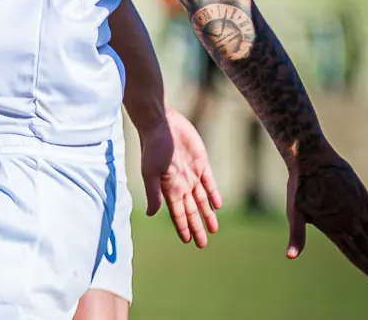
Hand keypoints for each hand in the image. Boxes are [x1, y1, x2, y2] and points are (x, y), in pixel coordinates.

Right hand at [139, 108, 221, 246]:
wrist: (160, 123)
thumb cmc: (153, 147)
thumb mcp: (150, 172)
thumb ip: (153, 193)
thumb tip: (151, 214)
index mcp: (169, 188)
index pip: (178, 213)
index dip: (183, 227)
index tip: (188, 241)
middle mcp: (181, 184)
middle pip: (191, 210)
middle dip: (197, 226)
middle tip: (203, 244)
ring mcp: (191, 174)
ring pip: (202, 199)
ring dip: (207, 214)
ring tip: (213, 229)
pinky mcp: (201, 162)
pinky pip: (209, 182)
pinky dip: (213, 194)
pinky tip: (217, 205)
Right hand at [287, 149, 367, 282]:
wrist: (309, 159)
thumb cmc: (299, 185)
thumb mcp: (295, 212)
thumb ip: (297, 234)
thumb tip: (290, 257)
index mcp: (331, 228)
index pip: (353, 252)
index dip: (366, 266)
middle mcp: (345, 221)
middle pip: (367, 248)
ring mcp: (354, 209)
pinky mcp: (360, 196)